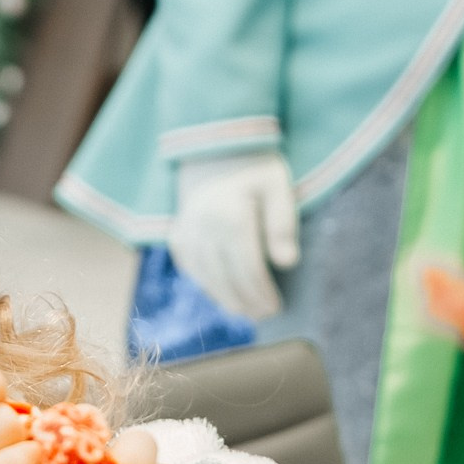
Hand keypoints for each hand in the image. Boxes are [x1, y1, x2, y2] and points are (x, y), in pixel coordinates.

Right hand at [168, 151, 298, 320]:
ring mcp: (187, 233)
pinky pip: (191, 270)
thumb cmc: (254, 167)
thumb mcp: (278, 187)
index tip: (277, 307)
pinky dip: (208, 285)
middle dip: (247, 303)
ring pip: (206, 280)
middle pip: (226, 281)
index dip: (263, 294)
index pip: (249, 270)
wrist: (214, 148)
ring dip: (227, 300)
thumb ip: (282, 225)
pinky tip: (224, 293)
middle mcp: (204, 229)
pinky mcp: (177, 236)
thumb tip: (287, 264)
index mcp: (231, 218)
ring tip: (248, 311)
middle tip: (265, 314)